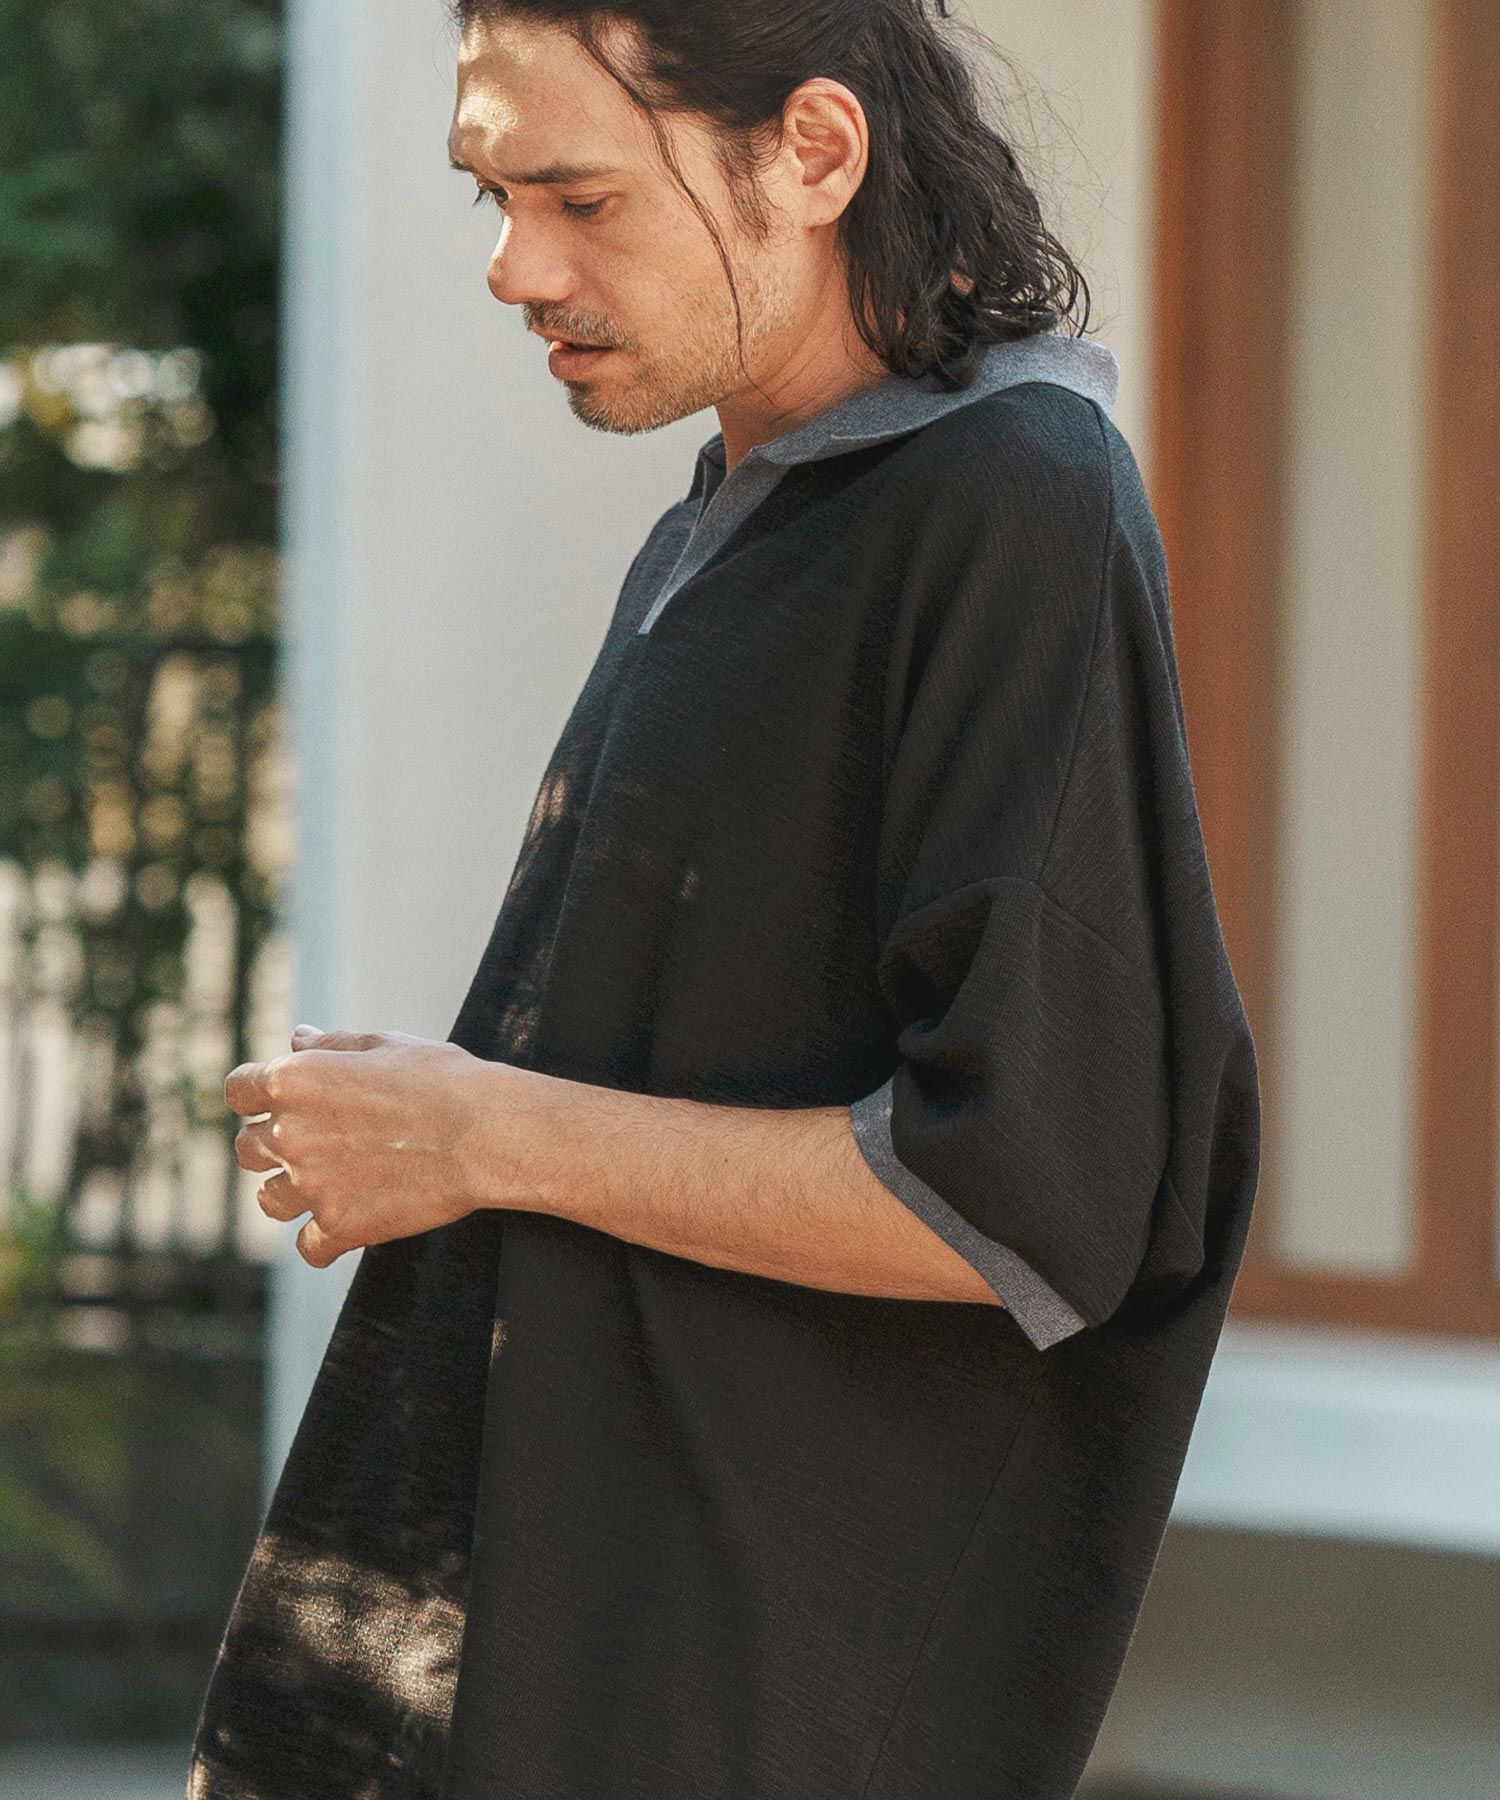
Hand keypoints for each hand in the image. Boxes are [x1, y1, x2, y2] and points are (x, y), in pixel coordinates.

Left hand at [227, 1025, 502, 1266]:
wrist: (485, 1133)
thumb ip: (332, 1046)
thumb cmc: (442, 1079)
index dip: (256, 1095)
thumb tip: (297, 1038)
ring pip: (269, 1202)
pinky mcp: (341, 1226)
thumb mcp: (385, 1046)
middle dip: (271, 1146)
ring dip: (291, 1194)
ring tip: (328, 1185)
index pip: (239, 1089)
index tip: (277, 1102)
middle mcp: (291, 1133)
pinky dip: (326, 1240)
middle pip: (246, 1149)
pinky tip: (350, 1224)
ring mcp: (312, 1185)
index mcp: (295, 1080)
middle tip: (311, 1144)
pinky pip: (310, 1248)